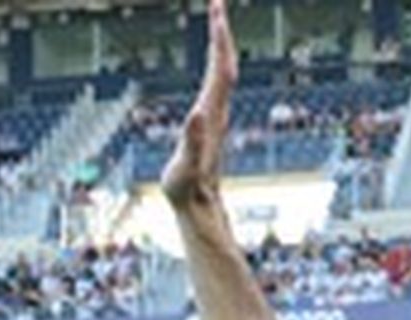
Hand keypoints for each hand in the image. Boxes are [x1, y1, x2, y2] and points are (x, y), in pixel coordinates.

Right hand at [163, 0, 236, 212]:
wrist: (200, 209)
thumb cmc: (188, 192)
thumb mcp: (185, 168)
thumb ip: (192, 142)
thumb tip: (196, 114)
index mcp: (210, 114)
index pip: (220, 68)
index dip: (219, 38)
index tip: (217, 8)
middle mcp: (217, 111)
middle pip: (225, 64)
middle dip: (221, 32)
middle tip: (217, 3)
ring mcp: (216, 117)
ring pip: (224, 73)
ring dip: (220, 45)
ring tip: (216, 20)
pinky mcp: (211, 123)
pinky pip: (216, 84)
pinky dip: (214, 64)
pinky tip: (211, 61)